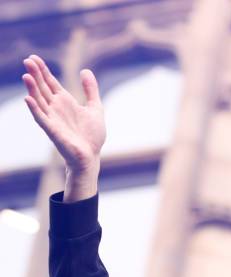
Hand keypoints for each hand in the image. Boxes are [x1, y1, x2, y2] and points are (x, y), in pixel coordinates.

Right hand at [22, 55, 105, 173]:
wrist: (91, 156)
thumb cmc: (92, 136)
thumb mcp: (95, 108)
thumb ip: (91, 90)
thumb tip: (85, 71)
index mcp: (65, 102)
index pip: (50, 82)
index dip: (42, 70)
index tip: (33, 57)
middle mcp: (56, 108)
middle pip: (42, 88)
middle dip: (35, 75)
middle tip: (27, 60)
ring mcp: (53, 119)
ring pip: (39, 101)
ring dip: (32, 89)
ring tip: (26, 75)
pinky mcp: (53, 131)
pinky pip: (41, 119)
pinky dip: (35, 109)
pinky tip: (28, 99)